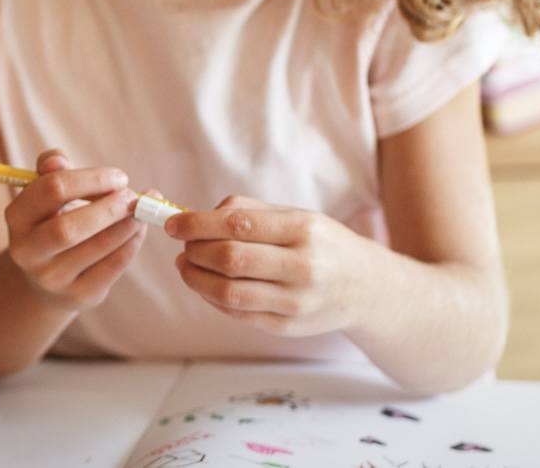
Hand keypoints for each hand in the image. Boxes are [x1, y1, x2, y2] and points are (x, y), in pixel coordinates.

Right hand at [2, 149, 145, 310]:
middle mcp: (27, 251)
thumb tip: (58, 160)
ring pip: (96, 248)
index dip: (91, 179)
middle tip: (132, 197)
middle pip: (68, 228)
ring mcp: (52, 278)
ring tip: (142, 211)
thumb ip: (50, 170)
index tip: (118, 178)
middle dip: (108, 208)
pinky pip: (112, 267)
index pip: (51, 190)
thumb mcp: (45, 194)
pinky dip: (131, 244)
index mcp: (17, 217)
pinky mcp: (78, 295)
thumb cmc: (52, 222)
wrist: (47, 279)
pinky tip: (138, 231)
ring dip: (127, 225)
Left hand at [165, 195, 385, 336]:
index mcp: (304, 230)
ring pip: (228, 292)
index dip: (196, 225)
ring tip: (186, 265)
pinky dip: (212, 298)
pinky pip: (237, 313)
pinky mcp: (287, 327)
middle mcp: (303, 267)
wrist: (366, 288)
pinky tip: (206, 284)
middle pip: (230, 259)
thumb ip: (247, 211)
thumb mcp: (296, 216)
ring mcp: (296, 302)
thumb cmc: (321, 244)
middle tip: (183, 246)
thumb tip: (196, 216)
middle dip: (194, 251)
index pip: (237, 225)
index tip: (173, 225)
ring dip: (195, 278)